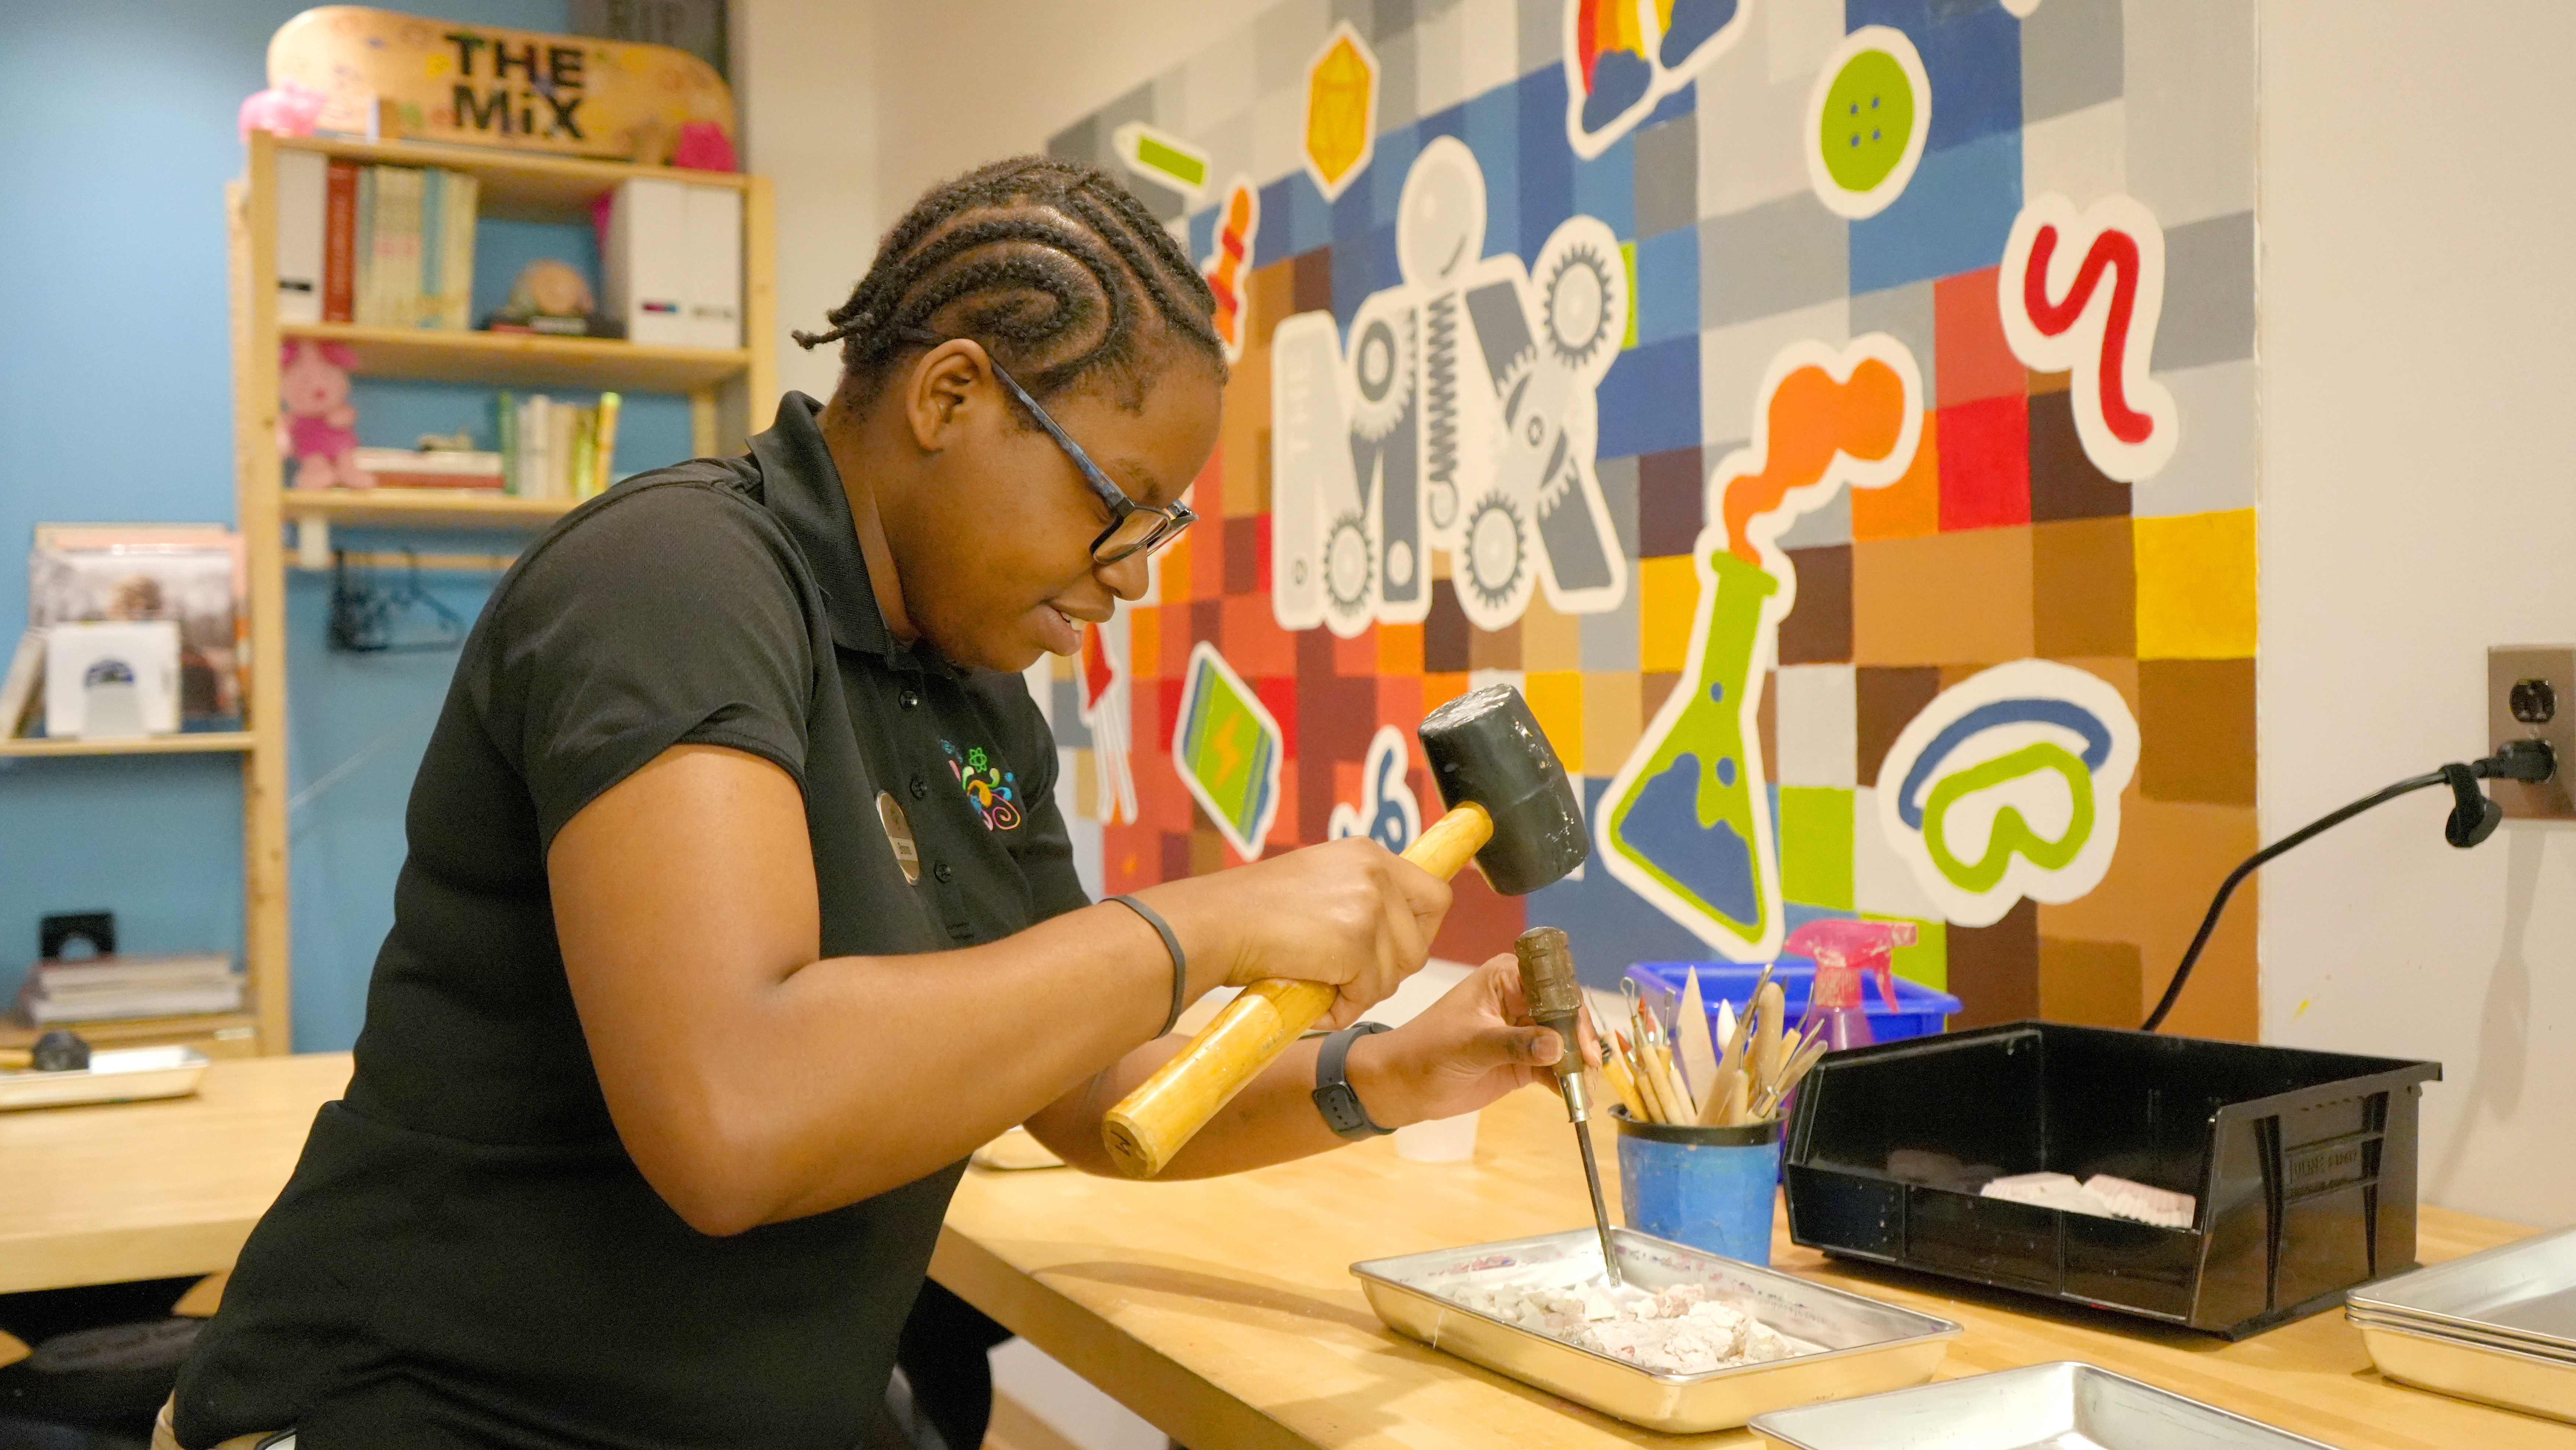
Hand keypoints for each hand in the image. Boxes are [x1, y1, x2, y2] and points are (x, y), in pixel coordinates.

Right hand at [1134, 836, 1450, 1028]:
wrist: (1216, 923)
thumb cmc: (1252, 911)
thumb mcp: (1317, 881)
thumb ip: (1359, 896)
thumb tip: (1393, 936)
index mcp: (1368, 854)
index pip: (1434, 895)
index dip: (1420, 931)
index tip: (1392, 952)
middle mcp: (1376, 872)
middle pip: (1420, 943)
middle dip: (1390, 971)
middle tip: (1350, 979)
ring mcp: (1368, 906)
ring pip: (1397, 974)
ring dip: (1362, 992)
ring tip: (1322, 986)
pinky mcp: (1356, 943)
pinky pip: (1369, 994)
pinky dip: (1344, 1008)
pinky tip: (1315, 999)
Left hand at [1346, 953, 1598, 1127]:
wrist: (1405, 1085)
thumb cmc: (1428, 1051)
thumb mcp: (1471, 1044)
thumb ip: (1515, 1044)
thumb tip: (1556, 1045)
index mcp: (1507, 977)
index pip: (1552, 985)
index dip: (1570, 1009)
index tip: (1579, 1038)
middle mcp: (1521, 998)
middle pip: (1565, 1014)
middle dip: (1580, 1039)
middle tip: (1588, 1065)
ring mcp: (1525, 1030)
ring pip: (1564, 1042)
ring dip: (1577, 1063)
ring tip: (1585, 1086)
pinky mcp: (1526, 1059)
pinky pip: (1555, 1066)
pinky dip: (1566, 1080)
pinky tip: (1576, 1096)